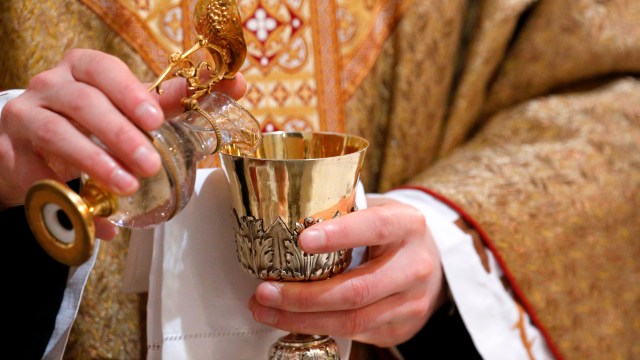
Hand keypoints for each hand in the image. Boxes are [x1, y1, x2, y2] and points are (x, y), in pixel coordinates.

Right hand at [0, 48, 245, 236]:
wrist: (36, 147)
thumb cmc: (94, 123)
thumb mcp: (132, 112)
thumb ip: (176, 102)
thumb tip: (236, 85)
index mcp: (84, 69)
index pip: (104, 68)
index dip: (129, 91)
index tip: (155, 118)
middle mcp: (51, 85)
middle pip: (83, 101)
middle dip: (120, 133)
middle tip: (150, 163)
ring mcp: (26, 114)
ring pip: (57, 131)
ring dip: (96, 161)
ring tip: (126, 186)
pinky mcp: (11, 150)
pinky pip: (38, 173)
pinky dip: (69, 194)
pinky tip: (96, 215)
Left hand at [249, 196, 446, 346]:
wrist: (432, 265)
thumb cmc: (391, 234)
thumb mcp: (378, 211)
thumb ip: (344, 212)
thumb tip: (285, 215)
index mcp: (408, 226)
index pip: (375, 228)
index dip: (339, 236)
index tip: (302, 240)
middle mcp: (414, 266)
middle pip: (356, 289)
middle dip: (304, 296)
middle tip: (266, 291)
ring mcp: (411, 302)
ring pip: (352, 320)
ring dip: (302, 319)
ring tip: (266, 310)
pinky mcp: (399, 327)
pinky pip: (354, 334)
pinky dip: (317, 328)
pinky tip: (291, 319)